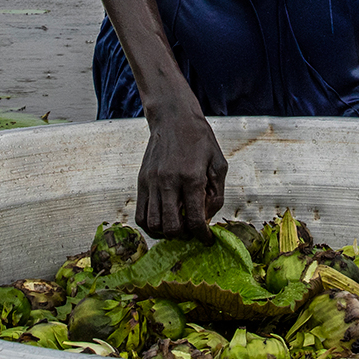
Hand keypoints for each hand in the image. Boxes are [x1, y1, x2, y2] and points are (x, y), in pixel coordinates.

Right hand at [136, 112, 227, 240]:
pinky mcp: (141, 181)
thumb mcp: (218, 163)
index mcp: (191, 178)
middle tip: (191, 231)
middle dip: (183, 236)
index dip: (203, 236)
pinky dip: (150, 225)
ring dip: (166, 232)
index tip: (207, 240)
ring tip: (177, 226)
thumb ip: (216, 193)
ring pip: (153, 224)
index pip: (195, 220)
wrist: (173, 118)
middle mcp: (168, 182)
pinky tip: (162, 220)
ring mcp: (151, 182)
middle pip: (171, 227)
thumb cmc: (199, 140)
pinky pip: (140, 215)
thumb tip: (208, 218)